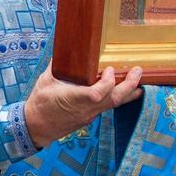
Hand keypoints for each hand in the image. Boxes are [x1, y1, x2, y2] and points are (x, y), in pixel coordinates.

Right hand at [23, 66, 148, 148]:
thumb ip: (58, 65)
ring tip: (140, 83)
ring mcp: (89, 115)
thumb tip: (65, 48)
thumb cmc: (39, 103)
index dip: (108, 82)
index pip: (97, 94)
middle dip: (129, 85)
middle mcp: (85, 109)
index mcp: (73, 99)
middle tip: (138, 71)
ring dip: (129, 93)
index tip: (109, 69)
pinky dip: (117, 98)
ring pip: (114, 105)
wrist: (36, 127)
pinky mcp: (89, 118)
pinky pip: (107, 107)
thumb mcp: (45, 80)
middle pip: (113, 100)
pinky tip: (123, 91)